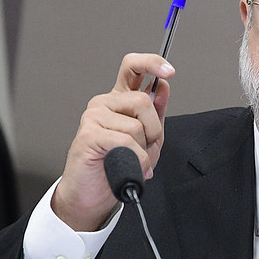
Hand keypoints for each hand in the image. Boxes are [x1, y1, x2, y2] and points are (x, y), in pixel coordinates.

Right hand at [51, 53, 174, 230]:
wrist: (93, 195)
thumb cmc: (117, 167)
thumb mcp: (148, 139)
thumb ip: (156, 113)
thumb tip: (162, 87)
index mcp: (120, 100)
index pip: (133, 67)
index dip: (152, 63)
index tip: (169, 71)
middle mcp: (106, 103)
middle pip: (143, 100)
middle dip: (154, 129)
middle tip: (146, 147)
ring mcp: (94, 116)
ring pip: (136, 124)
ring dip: (143, 148)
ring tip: (133, 159)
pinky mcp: (89, 133)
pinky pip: (126, 141)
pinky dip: (136, 159)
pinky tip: (131, 166)